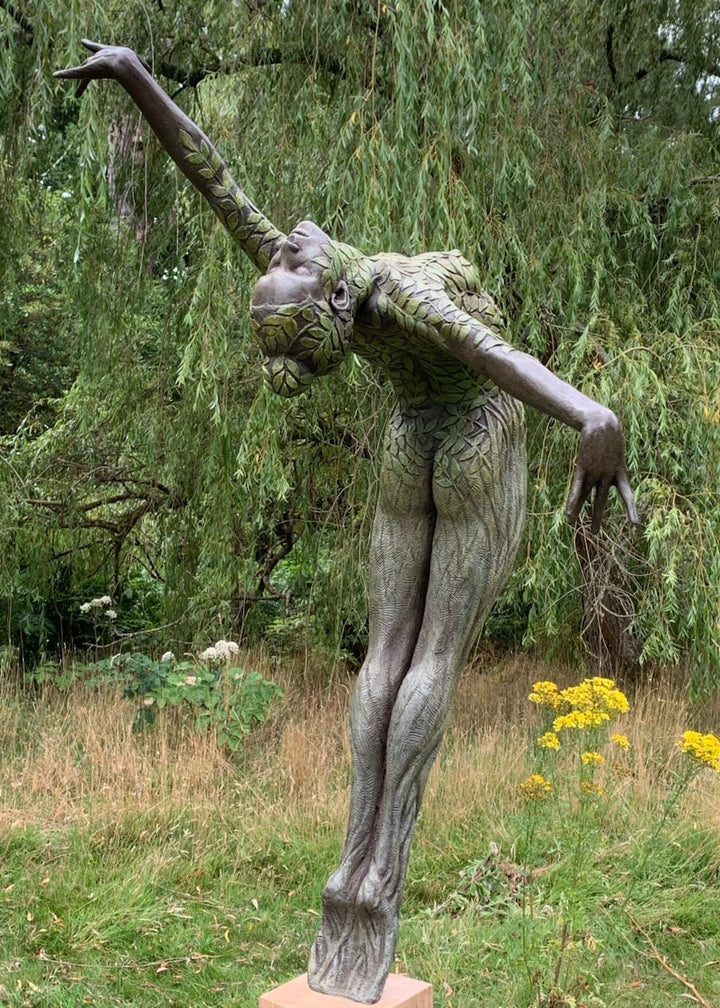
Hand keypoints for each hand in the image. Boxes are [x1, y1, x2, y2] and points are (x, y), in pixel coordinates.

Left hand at [54, 40, 148, 97]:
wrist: (126, 64)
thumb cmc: (135, 65)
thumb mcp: (141, 66)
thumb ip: (145, 69)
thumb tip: (154, 75)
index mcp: (108, 54)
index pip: (97, 50)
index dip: (91, 46)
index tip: (83, 42)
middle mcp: (98, 57)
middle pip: (88, 64)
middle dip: (82, 67)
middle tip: (75, 70)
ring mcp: (92, 64)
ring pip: (80, 71)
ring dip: (71, 75)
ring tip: (60, 76)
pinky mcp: (87, 70)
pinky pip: (74, 73)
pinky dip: (65, 74)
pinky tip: (56, 75)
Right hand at [565, 407, 637, 532]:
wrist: (602, 421)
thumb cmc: (609, 430)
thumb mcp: (616, 444)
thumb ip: (613, 454)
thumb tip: (612, 453)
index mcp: (619, 471)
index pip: (626, 494)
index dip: (631, 508)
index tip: (635, 524)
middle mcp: (607, 475)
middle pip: (601, 500)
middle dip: (597, 516)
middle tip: (594, 533)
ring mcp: (595, 471)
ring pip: (587, 495)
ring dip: (581, 511)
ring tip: (574, 525)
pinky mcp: (583, 467)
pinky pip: (577, 487)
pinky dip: (573, 501)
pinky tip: (568, 513)